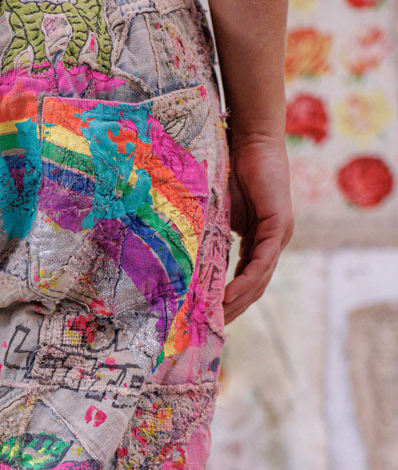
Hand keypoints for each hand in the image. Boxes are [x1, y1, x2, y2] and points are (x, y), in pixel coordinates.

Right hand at [223, 133, 293, 323]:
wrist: (250, 139)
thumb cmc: (231, 168)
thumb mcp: (218, 214)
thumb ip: (213, 238)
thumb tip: (190, 263)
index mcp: (261, 241)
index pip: (248, 280)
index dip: (231, 301)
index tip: (209, 319)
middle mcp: (274, 242)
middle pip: (255, 287)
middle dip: (234, 310)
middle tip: (209, 330)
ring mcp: (279, 235)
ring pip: (260, 280)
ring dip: (238, 301)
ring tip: (214, 318)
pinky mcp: (279, 226)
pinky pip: (262, 262)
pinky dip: (245, 281)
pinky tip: (228, 296)